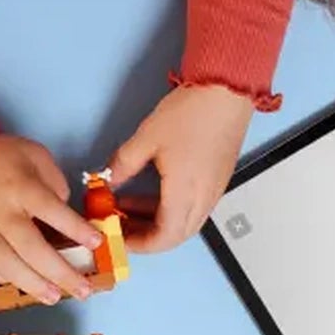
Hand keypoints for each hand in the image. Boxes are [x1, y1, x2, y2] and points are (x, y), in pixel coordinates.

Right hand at [0, 133, 103, 303]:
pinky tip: (20, 284)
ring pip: (6, 264)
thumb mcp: (33, 154)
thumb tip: (65, 215)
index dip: (77, 229)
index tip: (96, 243)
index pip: (53, 212)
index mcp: (21, 187)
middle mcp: (0, 212)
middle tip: (83, 289)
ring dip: (32, 284)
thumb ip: (54, 183)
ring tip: (54, 297)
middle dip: (60, 272)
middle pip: (32, 248)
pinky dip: (2, 279)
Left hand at [107, 85, 256, 252]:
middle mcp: (204, 199)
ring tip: (128, 205)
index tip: (118, 236)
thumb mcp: (147, 138)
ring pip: (185, 221)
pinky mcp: (217, 179)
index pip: (163, 239)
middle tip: (119, 223)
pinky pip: (194, 206)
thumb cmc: (192, 112)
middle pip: (175, 235)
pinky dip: (171, 207)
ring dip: (156, 220)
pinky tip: (153, 190)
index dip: (138, 244)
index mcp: (185, 194)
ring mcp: (214, 190)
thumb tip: (107, 180)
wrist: (227, 90)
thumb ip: (123, 165)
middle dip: (144, 235)